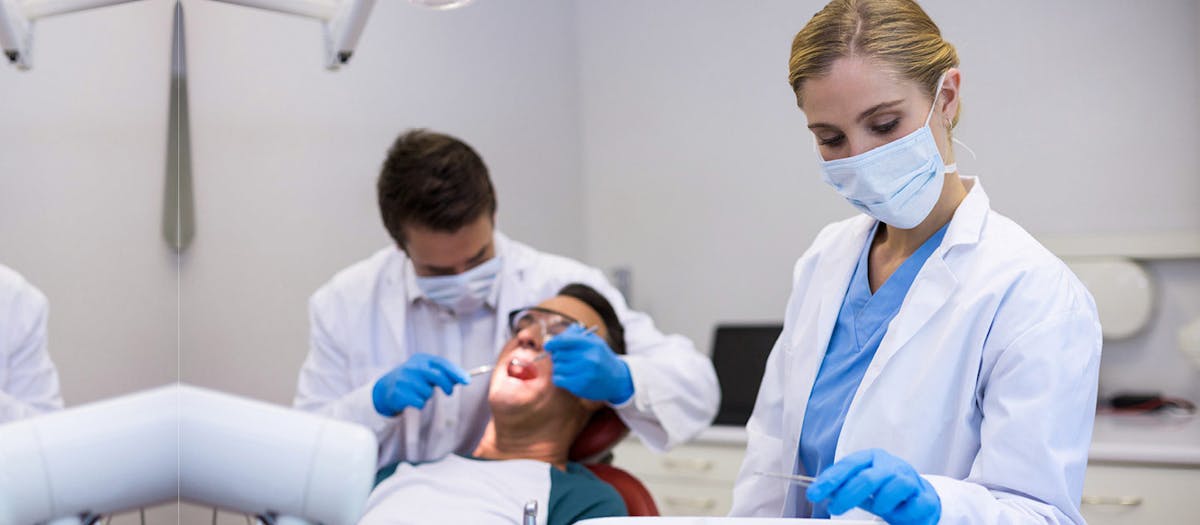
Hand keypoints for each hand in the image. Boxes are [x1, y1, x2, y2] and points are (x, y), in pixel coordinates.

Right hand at [371, 353, 469, 415]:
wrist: (386, 388)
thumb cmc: (414, 380)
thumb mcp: (426, 372)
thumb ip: (443, 374)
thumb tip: (465, 378)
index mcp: (421, 359)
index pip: (441, 363)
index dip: (455, 372)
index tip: (467, 381)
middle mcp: (411, 367)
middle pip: (437, 376)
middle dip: (447, 385)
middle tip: (450, 392)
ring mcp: (404, 379)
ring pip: (428, 392)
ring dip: (427, 396)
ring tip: (419, 393)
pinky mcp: (398, 393)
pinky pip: (419, 402)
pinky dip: (419, 404)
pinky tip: (411, 399)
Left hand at [544, 324, 633, 404]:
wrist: (617, 380)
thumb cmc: (601, 358)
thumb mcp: (595, 342)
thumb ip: (576, 335)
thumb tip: (555, 338)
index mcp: (591, 345)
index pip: (564, 341)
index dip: (553, 343)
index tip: (547, 346)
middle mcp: (588, 359)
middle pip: (559, 354)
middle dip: (558, 356)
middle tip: (564, 358)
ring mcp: (584, 374)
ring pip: (557, 367)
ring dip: (559, 367)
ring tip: (569, 368)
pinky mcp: (580, 386)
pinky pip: (558, 379)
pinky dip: (559, 377)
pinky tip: (567, 376)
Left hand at [806, 448, 940, 524]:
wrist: (920, 499)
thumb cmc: (885, 491)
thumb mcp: (862, 487)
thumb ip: (843, 486)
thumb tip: (819, 491)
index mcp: (872, 458)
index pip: (848, 465)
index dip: (829, 480)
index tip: (813, 494)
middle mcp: (891, 465)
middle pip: (867, 477)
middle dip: (848, 495)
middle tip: (834, 509)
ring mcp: (910, 479)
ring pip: (893, 489)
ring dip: (881, 504)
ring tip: (880, 509)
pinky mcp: (925, 498)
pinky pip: (912, 507)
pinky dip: (902, 514)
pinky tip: (899, 513)